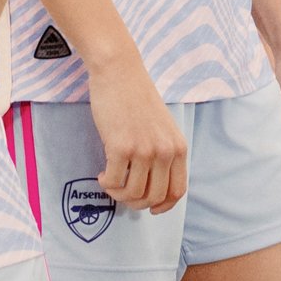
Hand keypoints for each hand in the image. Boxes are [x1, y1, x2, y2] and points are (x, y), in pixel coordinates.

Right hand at [88, 68, 189, 215]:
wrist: (119, 72)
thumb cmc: (136, 98)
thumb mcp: (162, 127)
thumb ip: (162, 153)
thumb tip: (150, 187)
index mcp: (178, 147)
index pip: (177, 191)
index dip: (163, 206)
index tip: (149, 208)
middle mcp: (165, 151)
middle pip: (154, 197)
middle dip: (135, 202)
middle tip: (122, 192)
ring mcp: (144, 150)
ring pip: (133, 194)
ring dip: (118, 194)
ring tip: (110, 181)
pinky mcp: (121, 147)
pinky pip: (114, 182)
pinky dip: (106, 183)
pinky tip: (102, 173)